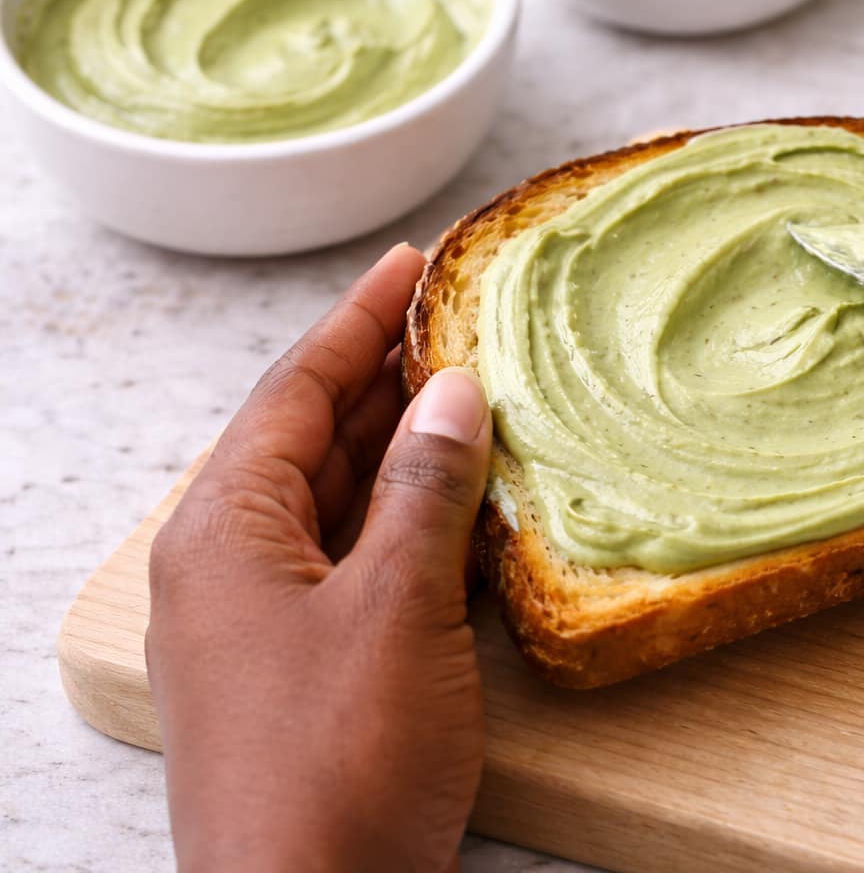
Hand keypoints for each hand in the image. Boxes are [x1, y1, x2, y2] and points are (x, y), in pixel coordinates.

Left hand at [145, 244, 492, 871]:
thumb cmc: (338, 761)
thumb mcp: (394, 607)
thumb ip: (424, 489)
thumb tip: (452, 392)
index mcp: (225, 532)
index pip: (295, 392)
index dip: (357, 320)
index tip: (412, 259)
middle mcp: (234, 565)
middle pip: (316, 439)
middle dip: (389, 377)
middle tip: (464, 319)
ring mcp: (270, 620)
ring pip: (342, 502)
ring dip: (408, 449)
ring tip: (480, 391)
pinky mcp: (311, 667)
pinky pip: (361, 562)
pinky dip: (413, 523)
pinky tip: (473, 504)